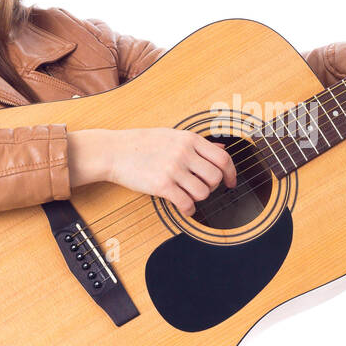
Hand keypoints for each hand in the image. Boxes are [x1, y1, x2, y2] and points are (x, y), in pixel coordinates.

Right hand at [68, 127, 236, 214]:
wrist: (114, 151)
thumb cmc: (142, 143)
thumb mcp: (173, 135)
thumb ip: (198, 143)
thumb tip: (222, 148)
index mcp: (189, 139)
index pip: (223, 158)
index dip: (231, 173)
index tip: (230, 182)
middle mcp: (184, 153)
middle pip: (215, 177)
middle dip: (213, 187)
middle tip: (202, 188)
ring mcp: (173, 169)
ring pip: (203, 192)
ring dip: (200, 199)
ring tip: (189, 196)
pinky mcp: (162, 185)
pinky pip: (186, 203)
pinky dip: (189, 210)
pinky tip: (184, 208)